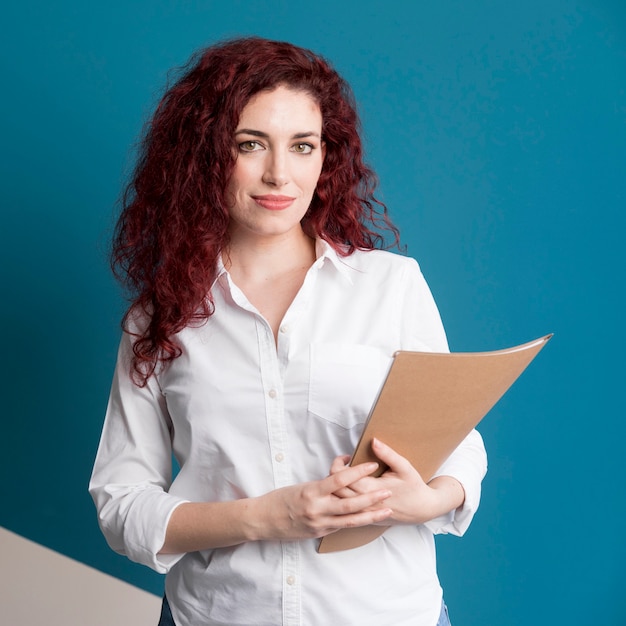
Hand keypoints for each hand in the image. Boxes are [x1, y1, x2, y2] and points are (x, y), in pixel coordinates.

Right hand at [250, 461, 392, 540]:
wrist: (264, 520)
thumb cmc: (281, 498)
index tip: (372, 465)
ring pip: (351, 520)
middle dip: (372, 497)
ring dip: (371, 514)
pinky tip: (370, 519)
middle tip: (388, 490)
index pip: (340, 479)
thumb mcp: (302, 486)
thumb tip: (341, 477)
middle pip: (351, 503)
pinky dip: (357, 522)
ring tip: (387, 509)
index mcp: (312, 492)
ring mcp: (320, 524)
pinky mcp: (320, 533)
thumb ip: (323, 486)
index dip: (358, 472)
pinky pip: (342, 526)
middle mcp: (318, 509)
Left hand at [329, 438, 464, 525]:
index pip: (344, 478)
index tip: (345, 457)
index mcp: (372, 489)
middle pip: (336, 491)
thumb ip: (387, 454)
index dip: (338, 465)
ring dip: (336, 488)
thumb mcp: (404, 467)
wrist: (423, 509)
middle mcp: (365, 503)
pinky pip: (347, 511)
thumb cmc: (414, 486)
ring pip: (339, 502)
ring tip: (343, 474)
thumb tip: (373, 441)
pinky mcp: (366, 518)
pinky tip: (347, 489)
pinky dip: (342, 499)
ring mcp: (364, 514)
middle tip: (342, 463)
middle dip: (333, 475)